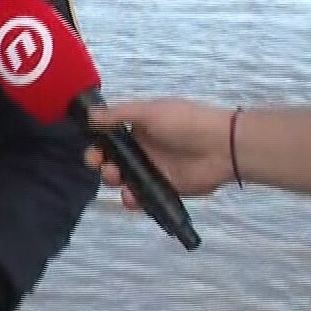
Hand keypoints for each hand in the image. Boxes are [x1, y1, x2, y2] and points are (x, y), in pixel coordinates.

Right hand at [82, 99, 235, 208]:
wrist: (220, 147)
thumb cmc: (185, 123)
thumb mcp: (150, 112)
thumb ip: (119, 114)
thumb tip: (90, 115)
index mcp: (141, 126)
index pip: (111, 137)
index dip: (98, 144)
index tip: (93, 150)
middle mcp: (145, 148)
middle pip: (113, 160)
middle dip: (102, 164)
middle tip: (104, 166)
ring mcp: (154, 169)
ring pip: (125, 180)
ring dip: (115, 180)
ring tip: (119, 179)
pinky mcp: (164, 188)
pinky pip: (142, 196)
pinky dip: (132, 199)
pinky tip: (132, 197)